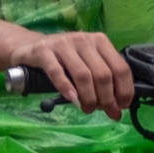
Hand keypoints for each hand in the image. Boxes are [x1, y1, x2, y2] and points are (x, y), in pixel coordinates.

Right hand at [9, 31, 134, 118]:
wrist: (29, 46)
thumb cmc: (63, 59)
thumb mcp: (86, 66)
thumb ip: (102, 86)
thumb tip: (116, 112)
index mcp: (100, 42)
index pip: (120, 68)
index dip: (124, 90)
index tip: (120, 106)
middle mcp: (84, 40)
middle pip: (102, 74)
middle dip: (105, 98)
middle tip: (99, 110)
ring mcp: (63, 44)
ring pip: (83, 75)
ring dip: (88, 97)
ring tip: (86, 109)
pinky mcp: (43, 51)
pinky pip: (57, 72)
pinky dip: (66, 88)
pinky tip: (72, 99)